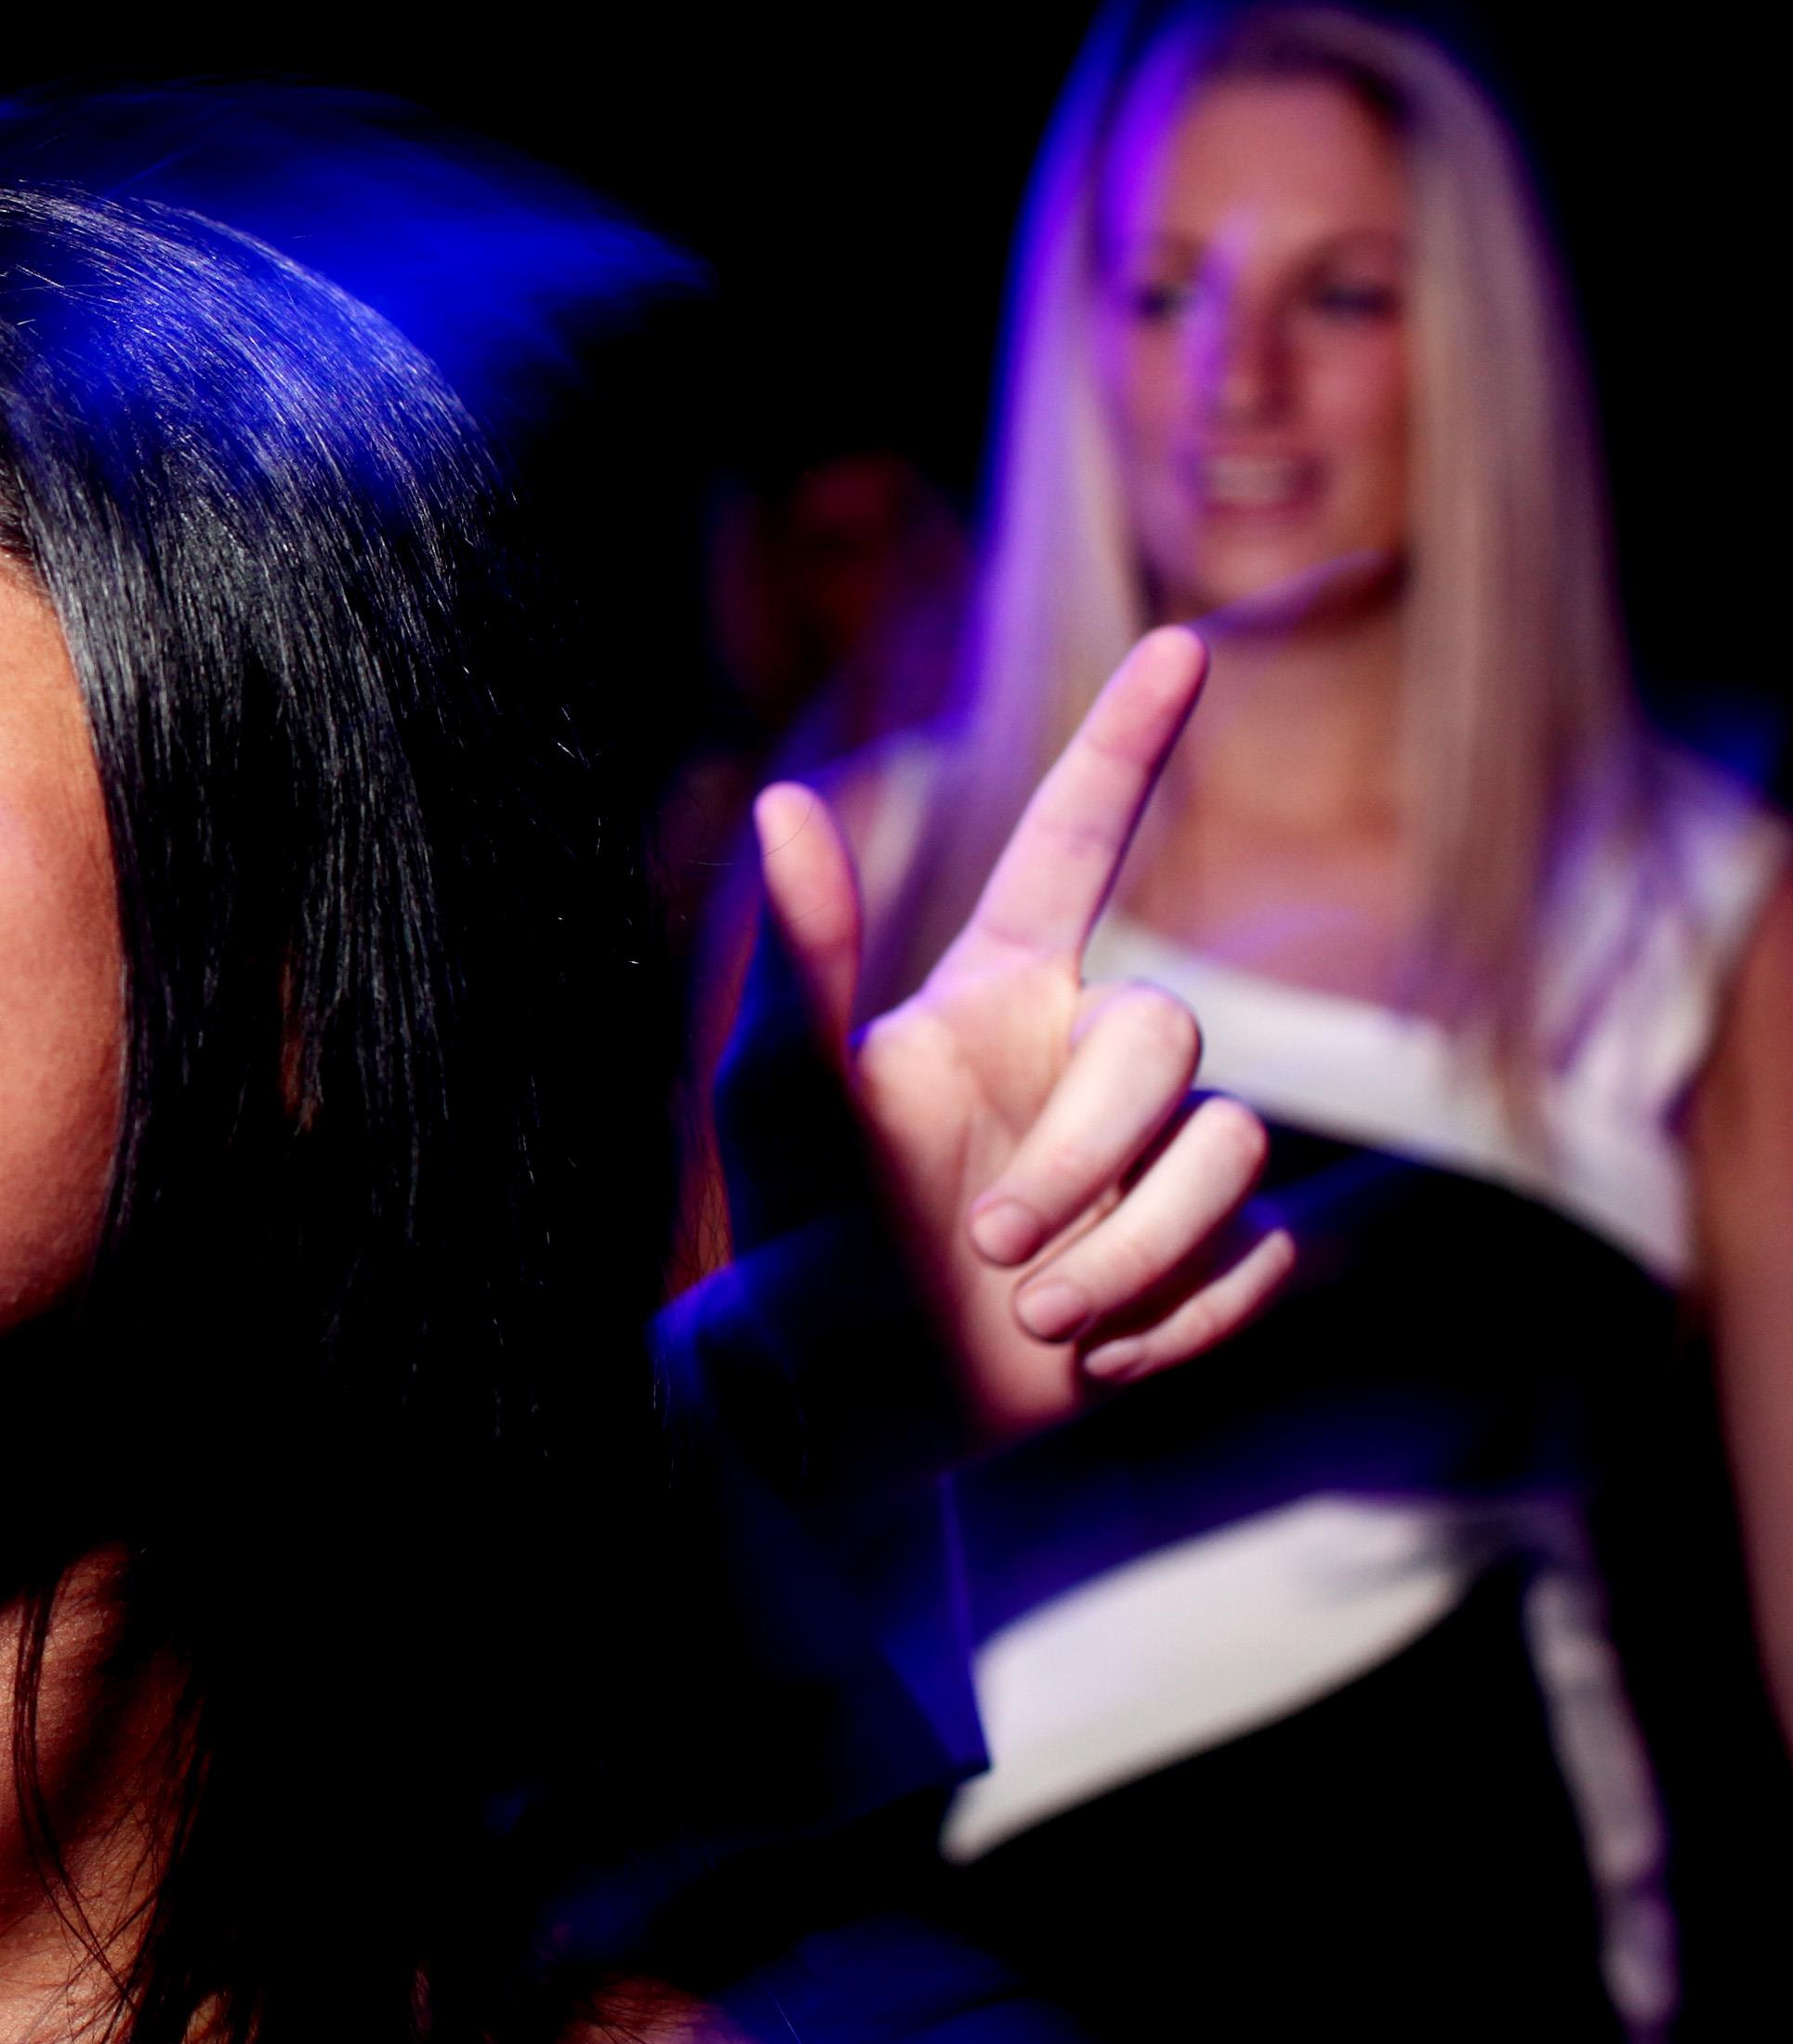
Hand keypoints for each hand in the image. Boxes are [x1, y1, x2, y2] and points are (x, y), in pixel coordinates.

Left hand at [755, 628, 1292, 1440]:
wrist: (844, 1403)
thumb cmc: (800, 1239)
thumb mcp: (784, 1102)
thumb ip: (801, 957)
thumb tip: (780, 800)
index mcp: (997, 993)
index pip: (1078, 841)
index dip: (1127, 743)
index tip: (1185, 640)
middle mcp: (1086, 1055)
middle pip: (1177, 1037)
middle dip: (1090, 1158)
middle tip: (983, 1250)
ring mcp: (1157, 1153)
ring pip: (1236, 1153)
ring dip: (1127, 1255)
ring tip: (1030, 1324)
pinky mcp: (1206, 1252)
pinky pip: (1263, 1256)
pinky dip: (1178, 1319)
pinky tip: (1093, 1361)